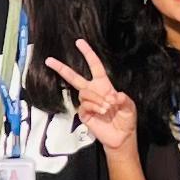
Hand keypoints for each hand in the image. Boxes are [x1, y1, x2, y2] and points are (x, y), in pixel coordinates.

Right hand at [48, 39, 136, 154]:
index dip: (88, 54)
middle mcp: (93, 92)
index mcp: (104, 85)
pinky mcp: (84, 114)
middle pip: (74, 77)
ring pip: (83, 93)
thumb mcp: (130, 107)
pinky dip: (94, 107)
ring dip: (96, 99)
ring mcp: (87, 103)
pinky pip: (84, 106)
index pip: (95, 66)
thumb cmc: (126, 119)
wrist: (122, 137)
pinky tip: (102, 112)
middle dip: (61, 68)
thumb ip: (124, 99)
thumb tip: (114, 95)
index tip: (79, 42)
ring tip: (107, 108)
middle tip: (49, 60)